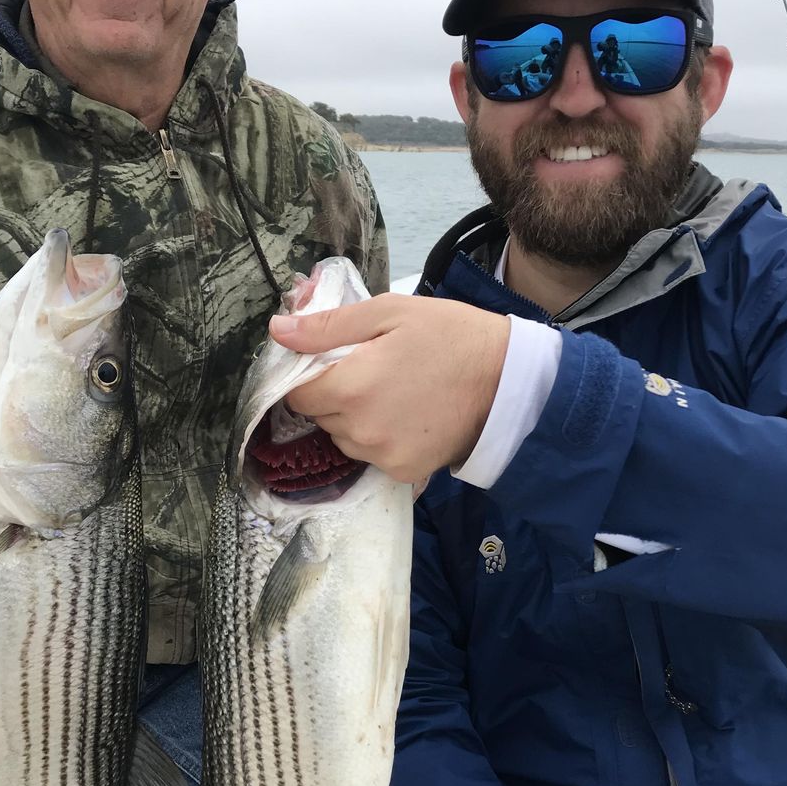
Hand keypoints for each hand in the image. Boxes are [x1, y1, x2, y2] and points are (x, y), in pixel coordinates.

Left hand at [268, 294, 508, 482]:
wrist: (508, 380)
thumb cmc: (450, 336)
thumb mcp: (389, 313)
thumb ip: (328, 325)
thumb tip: (278, 330)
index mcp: (351, 386)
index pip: (296, 394)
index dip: (309, 376)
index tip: (333, 363)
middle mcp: (360, 429)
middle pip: (321, 416)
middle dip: (336, 395)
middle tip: (373, 371)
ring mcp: (382, 456)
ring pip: (344, 439)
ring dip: (356, 420)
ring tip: (393, 394)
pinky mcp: (403, 472)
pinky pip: (373, 457)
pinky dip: (381, 440)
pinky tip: (407, 417)